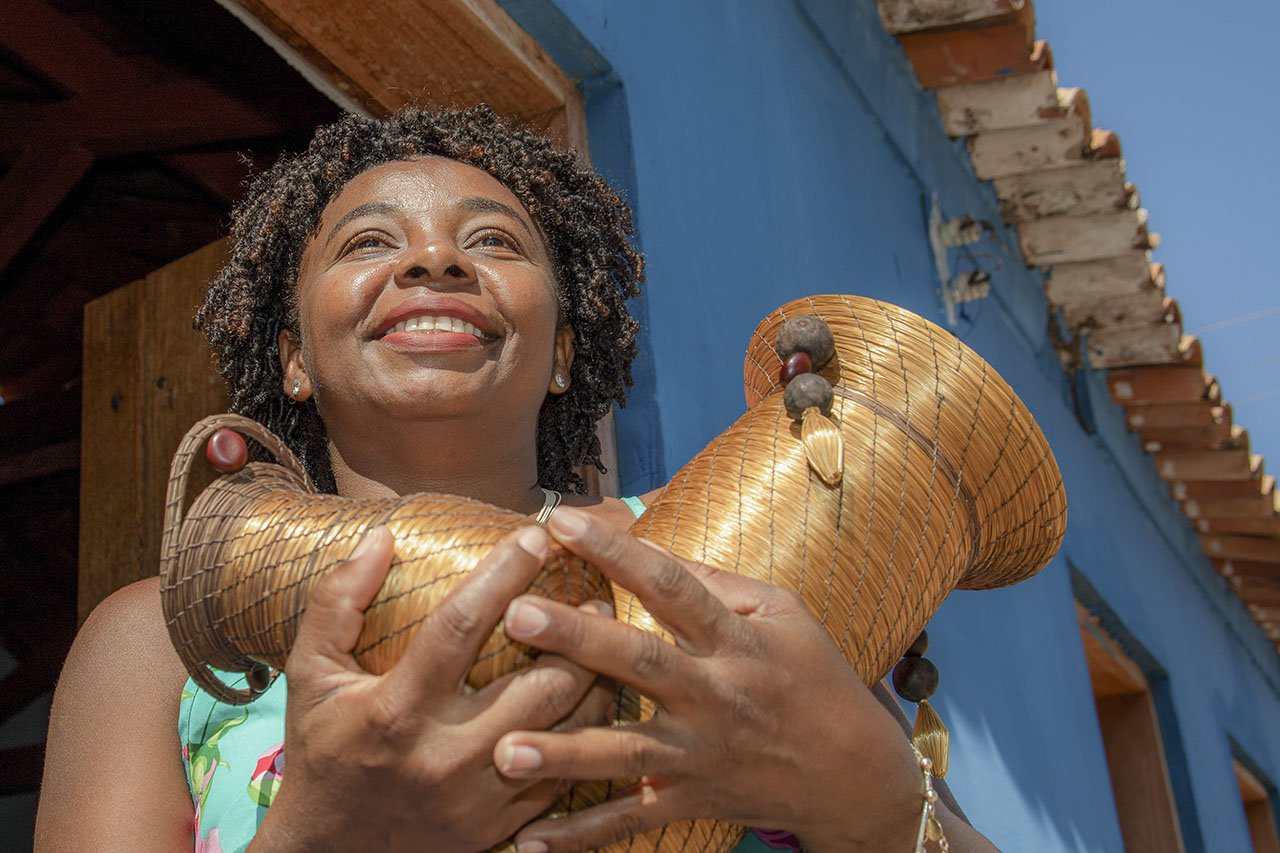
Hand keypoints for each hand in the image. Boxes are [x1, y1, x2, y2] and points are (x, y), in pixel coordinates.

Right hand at [249, 525, 614, 852]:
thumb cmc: (323, 752)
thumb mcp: (310, 676)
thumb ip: (336, 602)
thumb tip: (381, 536)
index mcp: (395, 710)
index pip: (461, 625)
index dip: (503, 573)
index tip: (535, 536)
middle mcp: (443, 756)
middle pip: (539, 684)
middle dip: (577, 634)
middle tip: (596, 597)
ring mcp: (477, 798)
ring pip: (567, 731)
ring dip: (595, 681)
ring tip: (606, 643)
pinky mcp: (498, 826)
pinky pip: (563, 774)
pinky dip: (587, 733)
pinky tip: (595, 699)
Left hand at [492, 508, 923, 851]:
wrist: (854, 776)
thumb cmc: (815, 679)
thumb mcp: (785, 615)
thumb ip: (718, 585)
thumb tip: (653, 551)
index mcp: (735, 641)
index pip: (673, 586)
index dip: (620, 552)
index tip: (565, 520)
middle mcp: (714, 696)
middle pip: (640, 663)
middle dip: (578, 639)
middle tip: (517, 614)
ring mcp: (700, 755)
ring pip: (626, 753)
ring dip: (565, 754)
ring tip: (504, 750)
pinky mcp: (692, 800)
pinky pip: (632, 821)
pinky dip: (582, 836)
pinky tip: (528, 841)